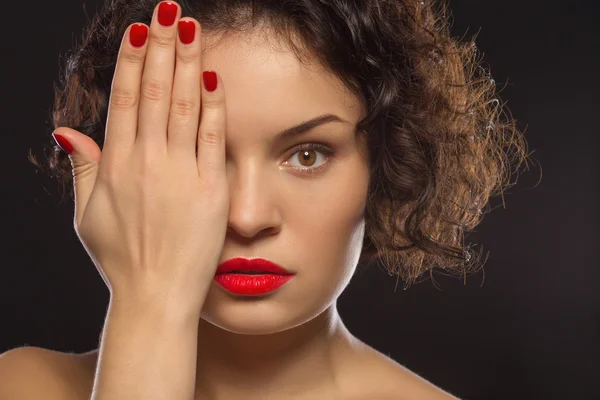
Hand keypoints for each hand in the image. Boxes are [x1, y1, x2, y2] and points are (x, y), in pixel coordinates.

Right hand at [52, 1, 227, 314]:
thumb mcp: (86, 215)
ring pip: (186, 105)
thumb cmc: (120, 259)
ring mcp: (182, 173)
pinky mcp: (212, 188)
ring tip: (193, 27)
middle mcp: (148, 162)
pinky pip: (214, 137)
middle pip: (157, 90)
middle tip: (170, 8)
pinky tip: (214, 76)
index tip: (142, 28)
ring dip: (189, 62)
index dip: (135, 59)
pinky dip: (214, 105)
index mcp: (116, 165)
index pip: (127, 98)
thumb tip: (66, 131)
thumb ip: (81, 169)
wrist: (156, 296)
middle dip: (163, 45)